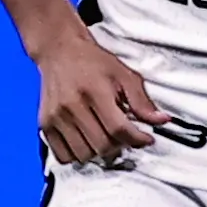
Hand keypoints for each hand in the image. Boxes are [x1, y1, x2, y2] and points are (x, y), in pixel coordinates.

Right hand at [37, 26, 168, 163]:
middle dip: (120, 146)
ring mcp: (56, 117)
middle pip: (102, 145)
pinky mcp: (45, 124)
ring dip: (99, 152)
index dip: (137, 140)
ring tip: (105, 138)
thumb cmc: (93, 62)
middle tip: (124, 137)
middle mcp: (72, 106)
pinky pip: (63, 155)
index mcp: (95, 91)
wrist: (59, 51)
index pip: (118, 129)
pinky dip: (77, 155)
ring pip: (84, 154)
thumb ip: (142, 100)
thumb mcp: (123, 74)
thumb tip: (162, 121)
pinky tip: (86, 141)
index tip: (146, 139)